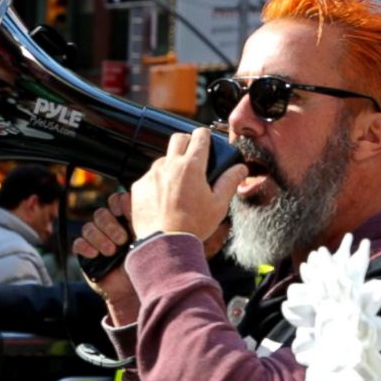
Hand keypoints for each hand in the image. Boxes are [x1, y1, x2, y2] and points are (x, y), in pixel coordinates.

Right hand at [72, 192, 139, 324]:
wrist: (134, 290)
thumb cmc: (144, 265)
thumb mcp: (146, 242)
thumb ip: (141, 222)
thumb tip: (137, 204)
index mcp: (125, 220)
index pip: (115, 201)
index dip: (118, 204)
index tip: (125, 214)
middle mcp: (108, 227)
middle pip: (100, 213)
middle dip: (110, 225)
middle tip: (122, 240)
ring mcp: (95, 239)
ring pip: (88, 227)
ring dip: (100, 238)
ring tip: (111, 252)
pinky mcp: (85, 253)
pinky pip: (78, 243)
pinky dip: (85, 247)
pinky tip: (95, 255)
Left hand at [130, 128, 247, 239]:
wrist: (164, 244)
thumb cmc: (193, 226)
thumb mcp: (218, 205)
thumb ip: (230, 182)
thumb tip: (241, 168)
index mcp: (191, 167)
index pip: (199, 136)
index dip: (205, 136)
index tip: (206, 141)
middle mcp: (169, 166)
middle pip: (178, 138)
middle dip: (187, 142)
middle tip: (193, 156)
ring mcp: (152, 175)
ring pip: (163, 159)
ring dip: (171, 165)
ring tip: (179, 185)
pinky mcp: (139, 187)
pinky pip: (149, 177)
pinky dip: (157, 183)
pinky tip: (163, 199)